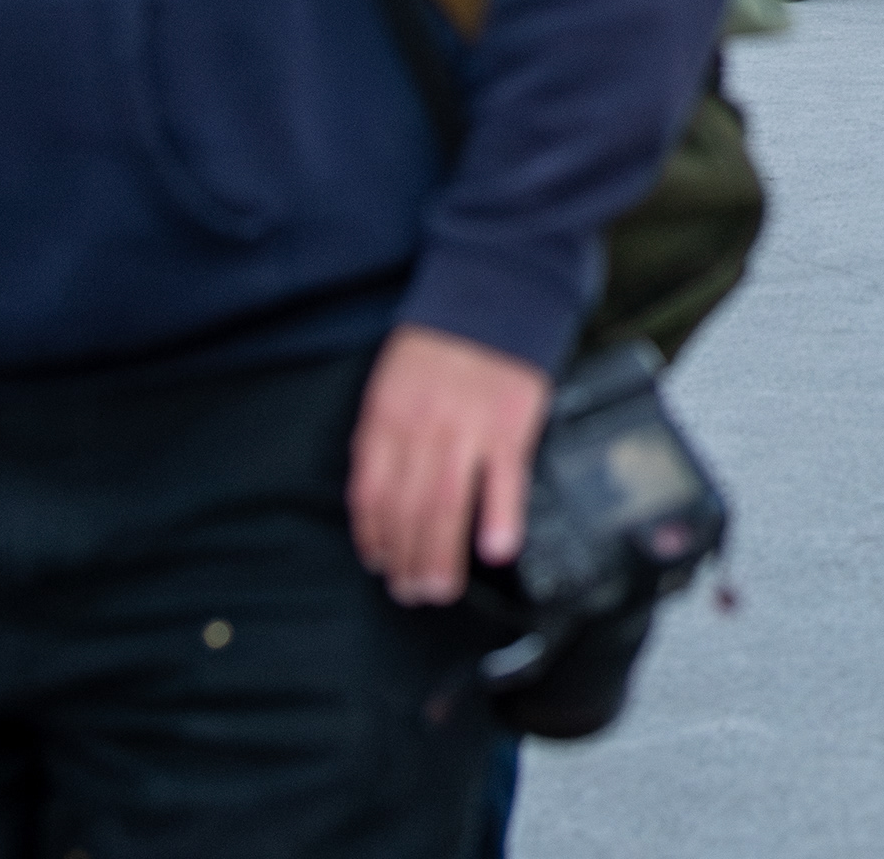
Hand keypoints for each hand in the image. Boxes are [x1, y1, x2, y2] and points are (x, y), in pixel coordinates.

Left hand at [349, 325, 550, 605]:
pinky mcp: (513, 422)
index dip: (373, 537)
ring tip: (441, 589)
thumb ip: (384, 437)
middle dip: (406, 560)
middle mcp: (421, 427)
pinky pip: (504, 479)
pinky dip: (499, 517)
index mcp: (385, 417)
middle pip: (406, 510)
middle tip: (412, 592)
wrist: (493, 291)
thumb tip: (381, 500)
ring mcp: (468, 427)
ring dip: (441, 555)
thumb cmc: (440, 344)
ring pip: (446, 505)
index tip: (380, 564)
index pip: (370, 494)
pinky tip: (496, 550)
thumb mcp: (391, 383)